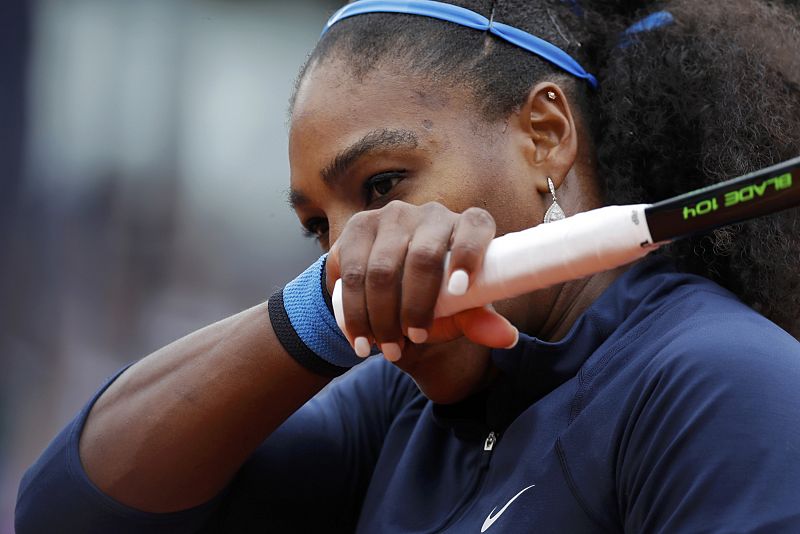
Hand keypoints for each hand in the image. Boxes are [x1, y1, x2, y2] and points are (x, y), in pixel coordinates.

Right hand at [326, 201, 517, 360]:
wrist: (391, 289)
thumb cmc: (439, 297)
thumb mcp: (460, 310)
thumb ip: (479, 320)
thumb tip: (507, 337)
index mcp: (468, 226)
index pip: (475, 228)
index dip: (469, 254)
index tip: (459, 290)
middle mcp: (431, 214)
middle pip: (422, 257)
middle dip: (414, 307)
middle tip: (413, 340)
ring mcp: (391, 216)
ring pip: (381, 270)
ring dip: (380, 317)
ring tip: (387, 349)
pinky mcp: (358, 227)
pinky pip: (350, 273)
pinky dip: (353, 313)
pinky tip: (360, 339)